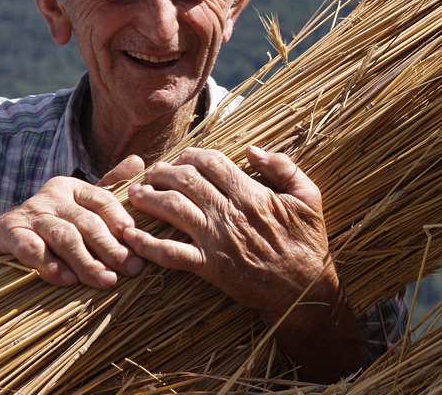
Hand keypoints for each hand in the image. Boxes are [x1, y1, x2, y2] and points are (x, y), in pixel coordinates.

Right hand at [0, 156, 145, 287]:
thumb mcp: (80, 208)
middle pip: (86, 221)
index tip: (136, 240)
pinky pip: (31, 248)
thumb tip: (138, 160)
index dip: (120, 220)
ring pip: (63, 236)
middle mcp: (51, 197)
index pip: (103, 200)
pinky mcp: (8, 233)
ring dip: (86, 260)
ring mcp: (28, 214)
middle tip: (131, 267)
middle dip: (111, 247)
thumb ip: (109, 189)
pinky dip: (49, 264)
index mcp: (72, 188)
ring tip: (105, 280)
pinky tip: (66, 279)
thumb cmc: (50, 228)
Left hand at [124, 146, 369, 381]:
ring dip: (149, 198)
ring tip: (135, 195)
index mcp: (252, 194)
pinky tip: (132, 236)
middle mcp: (229, 214)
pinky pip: (170, 254)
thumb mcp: (309, 196)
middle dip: (163, 171)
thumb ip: (283, 167)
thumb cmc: (307, 242)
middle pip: (186, 181)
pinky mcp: (209, 268)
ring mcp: (216, 241)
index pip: (212, 162)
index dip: (192, 154)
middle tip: (152, 172)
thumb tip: (252, 150)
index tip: (183, 157)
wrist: (303, 290)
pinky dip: (147, 244)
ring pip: (173, 209)